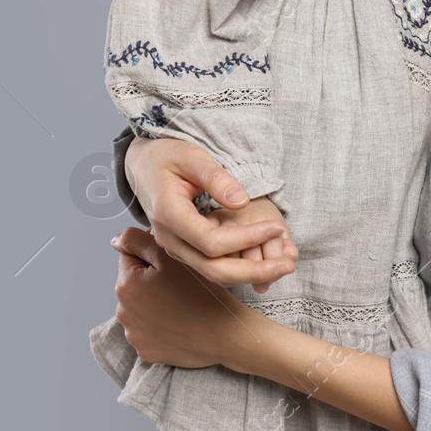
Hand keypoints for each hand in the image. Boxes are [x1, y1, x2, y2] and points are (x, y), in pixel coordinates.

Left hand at [111, 226, 252, 367]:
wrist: (224, 335)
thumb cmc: (201, 292)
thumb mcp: (170, 256)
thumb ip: (137, 241)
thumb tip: (116, 240)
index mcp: (125, 285)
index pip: (131, 255)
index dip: (153, 254)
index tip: (174, 264)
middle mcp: (123, 312)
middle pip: (135, 282)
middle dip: (152, 278)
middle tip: (181, 283)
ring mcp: (134, 335)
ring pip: (141, 307)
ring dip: (155, 302)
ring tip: (182, 303)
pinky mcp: (146, 351)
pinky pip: (149, 330)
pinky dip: (160, 325)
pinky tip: (179, 321)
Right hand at [123, 136, 297, 287]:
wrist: (142, 167)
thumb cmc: (167, 156)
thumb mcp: (191, 156)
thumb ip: (215, 177)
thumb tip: (242, 202)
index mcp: (169, 215)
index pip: (212, 242)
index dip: (247, 238)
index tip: (276, 227)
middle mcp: (170, 239)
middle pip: (214, 270)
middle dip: (254, 272)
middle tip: (288, 265)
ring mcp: (176, 248)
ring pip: (214, 274)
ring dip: (250, 275)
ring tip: (283, 266)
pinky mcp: (185, 249)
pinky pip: (213, 266)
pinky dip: (240, 268)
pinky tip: (266, 262)